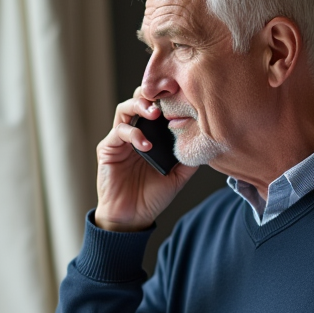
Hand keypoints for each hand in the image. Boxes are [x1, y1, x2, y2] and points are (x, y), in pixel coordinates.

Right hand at [94, 87, 196, 231]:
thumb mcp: (178, 175)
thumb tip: (205, 140)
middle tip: (165, 101)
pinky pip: (119, 131)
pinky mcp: (107, 148)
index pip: (156, 106)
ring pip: (125, 109)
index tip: (182, 96)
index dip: (166, 98)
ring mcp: (120, 139)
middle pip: (138, 99)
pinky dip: (133, 133)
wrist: (132, 217)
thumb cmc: (153, 196)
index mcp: (151, 135)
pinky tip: (146, 145)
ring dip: (139, 106)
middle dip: (151, 95)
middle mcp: (135, 132)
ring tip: (154, 114)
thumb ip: (188, 157)